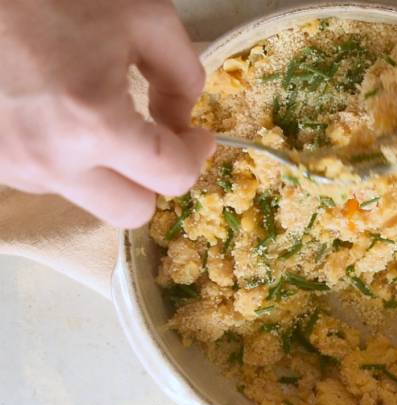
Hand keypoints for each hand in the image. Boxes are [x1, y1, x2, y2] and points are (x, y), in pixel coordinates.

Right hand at [0, 0, 213, 227]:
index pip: (171, 179)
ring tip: (99, 117)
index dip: (195, 156)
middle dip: (154, 180)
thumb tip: (183, 123)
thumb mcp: (145, 17)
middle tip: (158, 142)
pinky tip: (62, 118)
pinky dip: (69, 159)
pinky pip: (49, 181)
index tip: (197, 136)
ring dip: (108, 170)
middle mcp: (52, 161)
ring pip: (89, 199)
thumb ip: (182, 76)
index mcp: (94, 126)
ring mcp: (14, 167)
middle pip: (132, 212)